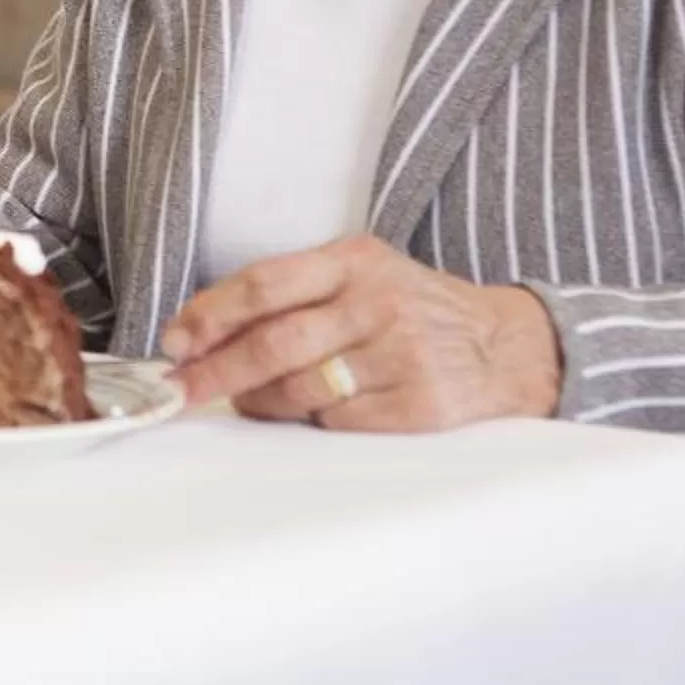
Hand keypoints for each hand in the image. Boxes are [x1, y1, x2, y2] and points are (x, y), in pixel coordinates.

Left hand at [159, 234, 562, 432]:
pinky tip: (322, 412)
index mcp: (355, 261)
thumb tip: (203, 335)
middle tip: (181, 390)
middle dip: (215, 371)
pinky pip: (341, 423)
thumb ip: (294, 295)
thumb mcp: (362, 276)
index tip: (174, 343)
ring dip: (262, 402)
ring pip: (300, 389)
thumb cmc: (416, 311)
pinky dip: (318, 422)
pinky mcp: (421, 405)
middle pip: (273, 342)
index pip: (263, 284)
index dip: (209, 316)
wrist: (510, 346)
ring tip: (253, 400)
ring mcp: (402, 355)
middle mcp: (378, 303)